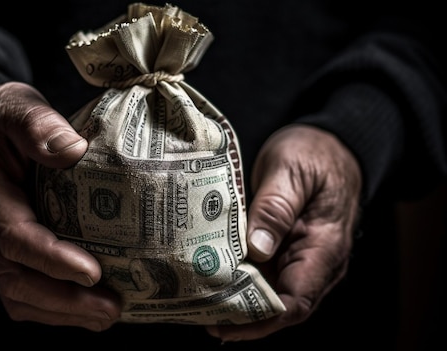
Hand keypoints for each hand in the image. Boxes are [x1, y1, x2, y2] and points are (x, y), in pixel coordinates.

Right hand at [0, 82, 120, 330]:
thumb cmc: (0, 119)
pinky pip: (24, 291)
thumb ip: (38, 126)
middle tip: (110, 308)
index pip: (16, 238)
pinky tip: (88, 309)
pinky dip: (55, 308)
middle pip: (17, 280)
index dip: (53, 259)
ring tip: (107, 315)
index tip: (92, 272)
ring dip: (63, 312)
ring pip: (19, 295)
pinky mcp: (6, 253)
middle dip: (64, 301)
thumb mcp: (15, 108)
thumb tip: (74, 150)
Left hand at [206, 124, 361, 340]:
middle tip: (198, 315)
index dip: (261, 320)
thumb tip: (257, 250)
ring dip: (237, 301)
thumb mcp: (292, 171)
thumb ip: (276, 208)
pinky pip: (263, 274)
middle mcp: (315, 263)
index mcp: (324, 248)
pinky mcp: (284, 249)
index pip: (296, 302)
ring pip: (268, 292)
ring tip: (198, 303)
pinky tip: (212, 280)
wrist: (329, 144)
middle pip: (278, 305)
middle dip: (241, 316)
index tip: (225, 324)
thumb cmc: (314, 154)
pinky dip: (239, 281)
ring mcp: (299, 258)